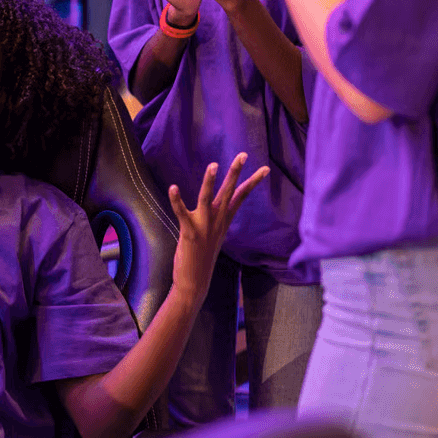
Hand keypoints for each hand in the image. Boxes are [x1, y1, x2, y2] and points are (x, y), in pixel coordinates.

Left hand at [167, 153, 268, 305]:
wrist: (195, 283)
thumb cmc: (201, 258)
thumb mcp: (213, 235)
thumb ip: (216, 219)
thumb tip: (219, 207)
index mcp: (223, 221)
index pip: (240, 197)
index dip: (252, 182)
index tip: (265, 168)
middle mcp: (217, 222)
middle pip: (229, 192)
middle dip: (236, 173)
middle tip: (243, 154)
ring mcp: (204, 227)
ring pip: (208, 199)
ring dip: (210, 182)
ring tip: (214, 165)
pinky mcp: (190, 233)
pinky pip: (182, 213)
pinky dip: (177, 200)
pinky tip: (173, 187)